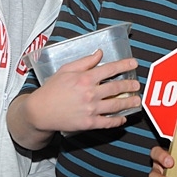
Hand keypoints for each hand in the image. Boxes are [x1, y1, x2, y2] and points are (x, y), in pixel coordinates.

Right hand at [8, 49, 140, 149]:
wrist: (40, 111)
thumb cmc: (51, 89)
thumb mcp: (66, 70)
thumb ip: (85, 61)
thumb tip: (99, 53)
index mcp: (85, 78)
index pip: (110, 69)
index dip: (124, 65)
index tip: (134, 63)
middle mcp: (90, 93)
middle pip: (116, 87)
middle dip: (129, 85)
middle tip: (137, 85)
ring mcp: (90, 109)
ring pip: (115, 105)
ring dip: (128, 102)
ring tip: (136, 100)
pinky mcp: (88, 123)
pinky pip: (107, 122)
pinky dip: (117, 121)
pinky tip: (123, 118)